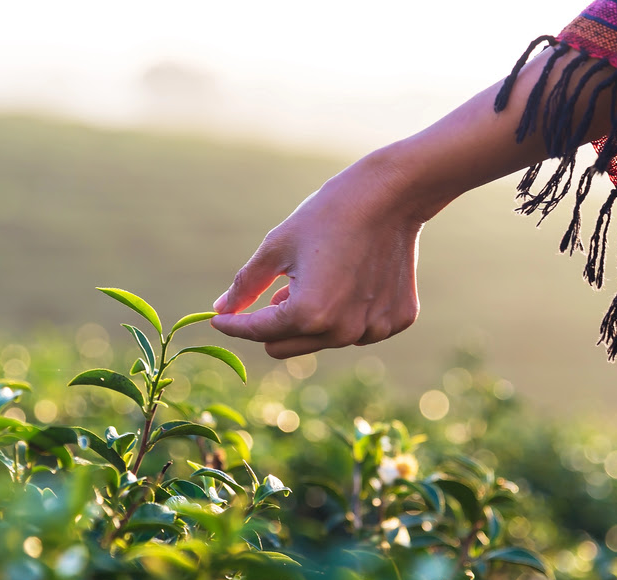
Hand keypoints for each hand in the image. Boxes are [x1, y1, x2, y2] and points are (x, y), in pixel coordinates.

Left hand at [210, 149, 430, 358]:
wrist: (392, 195)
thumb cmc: (329, 215)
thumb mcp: (277, 247)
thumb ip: (246, 285)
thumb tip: (222, 310)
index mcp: (308, 314)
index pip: (257, 332)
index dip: (233, 324)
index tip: (219, 319)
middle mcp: (342, 331)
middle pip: (285, 347)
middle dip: (273, 324)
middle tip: (278, 291)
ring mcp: (374, 329)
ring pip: (321, 339)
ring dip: (311, 317)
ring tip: (319, 276)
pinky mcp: (397, 320)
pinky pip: (358, 328)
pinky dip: (348, 311)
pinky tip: (355, 277)